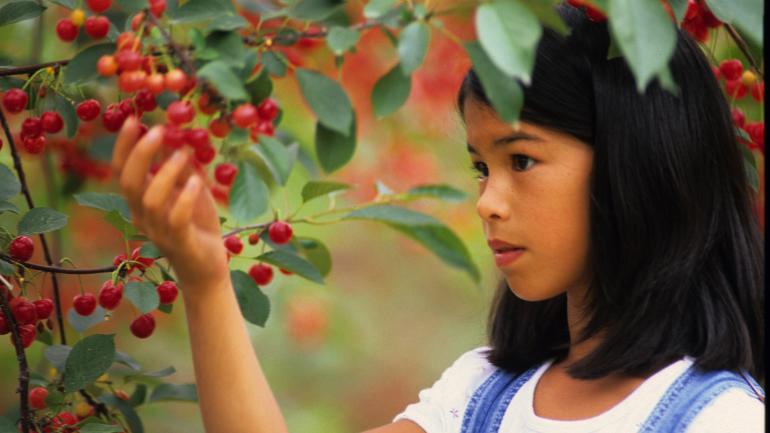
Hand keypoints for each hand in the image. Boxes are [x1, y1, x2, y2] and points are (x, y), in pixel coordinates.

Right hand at [111, 116, 229, 294]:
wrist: (207, 270)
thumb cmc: (197, 227)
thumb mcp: (192, 192)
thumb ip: (184, 171)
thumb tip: (181, 140)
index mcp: (140, 202)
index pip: (122, 171)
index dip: (124, 145)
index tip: (132, 118)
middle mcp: (142, 217)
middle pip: (129, 182)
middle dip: (140, 153)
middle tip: (159, 130)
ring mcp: (159, 232)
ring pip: (150, 200)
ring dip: (166, 173)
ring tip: (183, 153)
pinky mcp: (180, 244)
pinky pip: (175, 219)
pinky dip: (184, 198)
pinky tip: (198, 182)